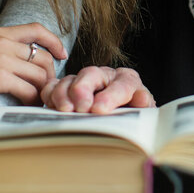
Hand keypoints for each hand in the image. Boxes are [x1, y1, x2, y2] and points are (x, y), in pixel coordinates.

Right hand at [0, 23, 67, 104]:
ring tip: (39, 100)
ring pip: (39, 74)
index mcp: (0, 33)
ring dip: (43, 90)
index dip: (54, 41)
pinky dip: (33, 99)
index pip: (37, 29)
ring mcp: (2, 59)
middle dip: (51, 75)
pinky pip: (27, 89)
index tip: (62, 54)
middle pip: (43, 57)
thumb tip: (15, 63)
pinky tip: (28, 104)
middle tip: (47, 88)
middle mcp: (4, 42)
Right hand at [41, 66, 155, 112]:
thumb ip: (143, 105)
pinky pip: (53, 86)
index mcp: (127, 80)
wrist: (119, 118)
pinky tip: (52, 107)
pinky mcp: (66, 89)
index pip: (122, 84)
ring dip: (64, 94)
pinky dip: (50, 95)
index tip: (100, 109)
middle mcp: (104, 76)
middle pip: (91, 74)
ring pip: (69, 80)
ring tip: (65, 111)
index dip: (111, 96)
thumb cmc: (130, 114)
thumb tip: (141, 98)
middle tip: (81, 108)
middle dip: (83, 90)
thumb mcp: (142, 112)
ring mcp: (83, 81)